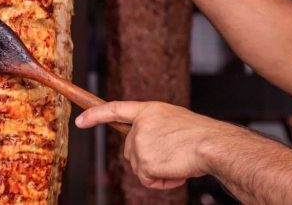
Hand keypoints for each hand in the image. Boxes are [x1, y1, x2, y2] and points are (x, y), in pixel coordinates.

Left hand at [75, 101, 247, 189]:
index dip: (95, 115)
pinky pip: (147, 180)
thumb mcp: (173, 122)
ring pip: (138, 166)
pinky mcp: (143, 161)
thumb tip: (145, 151)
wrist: (212, 144)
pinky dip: (162, 182)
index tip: (80, 121)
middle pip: (130, 150)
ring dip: (158, 171)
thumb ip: (153, 129)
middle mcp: (139, 125)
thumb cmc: (201, 135)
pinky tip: (176, 171)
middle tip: (173, 156)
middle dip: (148, 159)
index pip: (114, 109)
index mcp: (148, 110)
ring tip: (178, 161)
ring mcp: (139, 142)